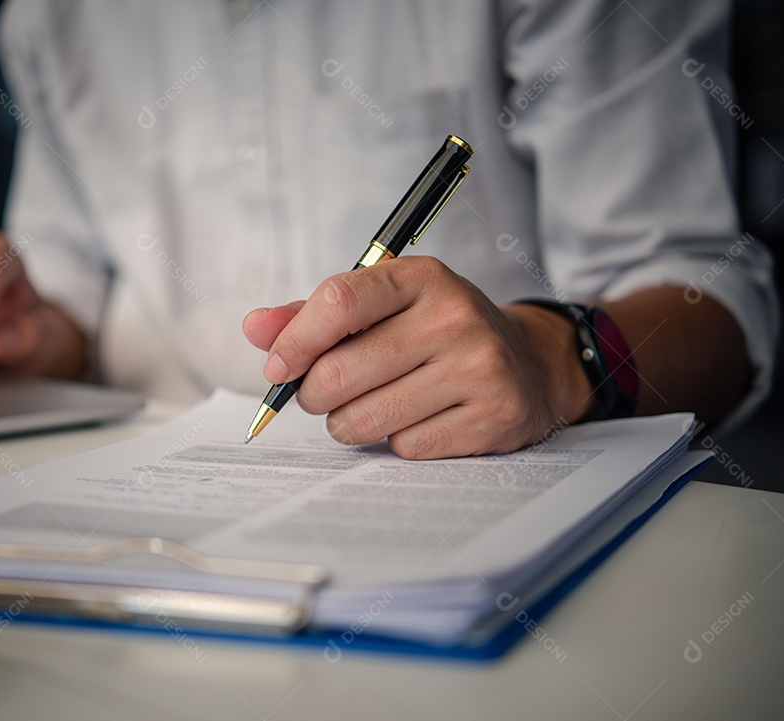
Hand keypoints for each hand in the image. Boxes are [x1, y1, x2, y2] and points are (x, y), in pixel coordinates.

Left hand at [242, 256, 592, 458]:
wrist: (528, 362)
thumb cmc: (435, 332)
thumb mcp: (384, 306)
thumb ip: (313, 314)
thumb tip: (255, 328)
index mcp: (421, 277)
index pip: (338, 302)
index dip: (294, 342)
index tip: (277, 367)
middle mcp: (454, 317)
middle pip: (340, 371)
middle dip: (314, 394)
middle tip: (322, 394)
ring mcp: (479, 368)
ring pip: (365, 418)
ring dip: (348, 424)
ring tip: (367, 407)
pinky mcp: (492, 418)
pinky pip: (404, 446)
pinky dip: (395, 441)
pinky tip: (417, 419)